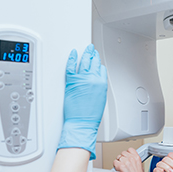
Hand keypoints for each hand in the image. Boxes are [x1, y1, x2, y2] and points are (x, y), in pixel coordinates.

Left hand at [57, 44, 106, 159]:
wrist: (82, 122)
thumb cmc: (91, 115)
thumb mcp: (101, 99)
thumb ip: (98, 87)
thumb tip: (95, 82)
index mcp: (101, 83)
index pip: (101, 69)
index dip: (98, 64)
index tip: (97, 61)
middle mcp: (93, 79)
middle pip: (93, 62)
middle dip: (93, 55)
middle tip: (92, 49)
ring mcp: (82, 79)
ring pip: (84, 61)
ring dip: (86, 54)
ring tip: (86, 49)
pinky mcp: (71, 81)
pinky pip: (71, 66)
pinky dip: (72, 58)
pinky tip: (73, 53)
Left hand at [113, 148, 146, 171]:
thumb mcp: (140, 165)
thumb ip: (134, 159)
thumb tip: (129, 158)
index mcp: (137, 157)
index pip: (130, 149)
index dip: (127, 153)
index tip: (127, 156)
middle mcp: (131, 158)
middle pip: (123, 153)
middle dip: (123, 157)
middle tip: (124, 163)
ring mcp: (125, 162)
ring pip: (118, 157)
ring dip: (119, 161)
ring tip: (122, 167)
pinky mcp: (120, 166)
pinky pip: (115, 162)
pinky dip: (115, 165)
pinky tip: (118, 168)